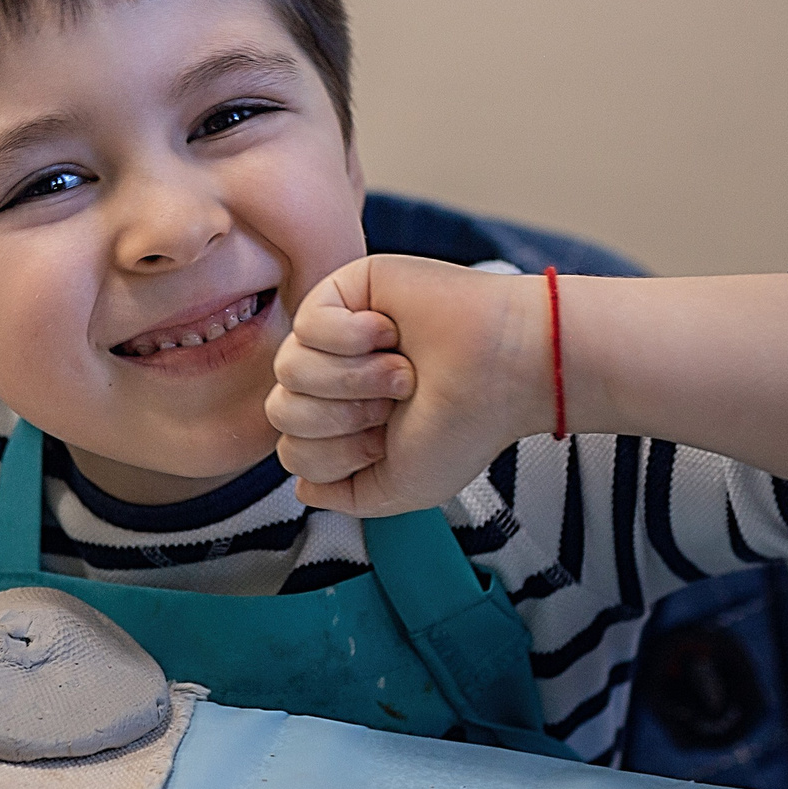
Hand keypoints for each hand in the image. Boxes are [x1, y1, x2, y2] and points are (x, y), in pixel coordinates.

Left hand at [266, 255, 547, 515]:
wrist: (504, 371)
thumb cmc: (465, 426)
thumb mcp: (402, 489)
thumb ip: (346, 497)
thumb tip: (303, 488)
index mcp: (347, 423)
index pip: (293, 451)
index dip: (338, 455)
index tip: (391, 439)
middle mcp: (337, 379)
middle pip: (282, 412)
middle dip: (343, 418)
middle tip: (399, 402)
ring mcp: (336, 334)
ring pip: (290, 370)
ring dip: (353, 379)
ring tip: (402, 371)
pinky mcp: (344, 291)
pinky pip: (307, 323)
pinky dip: (352, 337)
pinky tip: (390, 332)